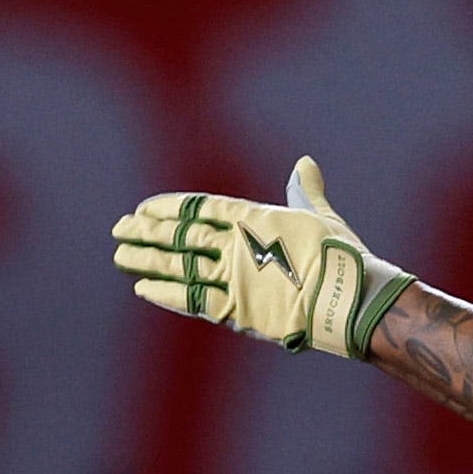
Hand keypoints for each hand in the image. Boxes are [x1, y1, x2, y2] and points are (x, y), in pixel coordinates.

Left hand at [112, 156, 420, 356]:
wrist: (354, 301)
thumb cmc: (342, 257)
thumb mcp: (321, 217)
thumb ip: (304, 192)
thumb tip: (305, 163)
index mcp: (256, 218)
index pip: (201, 207)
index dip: (169, 208)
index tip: (144, 208)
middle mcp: (239, 245)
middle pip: (183, 235)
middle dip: (148, 232)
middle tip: (118, 228)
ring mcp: (236, 277)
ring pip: (180, 266)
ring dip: (148, 261)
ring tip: (120, 256)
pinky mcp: (239, 310)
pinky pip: (194, 300)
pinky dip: (167, 294)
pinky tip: (143, 288)